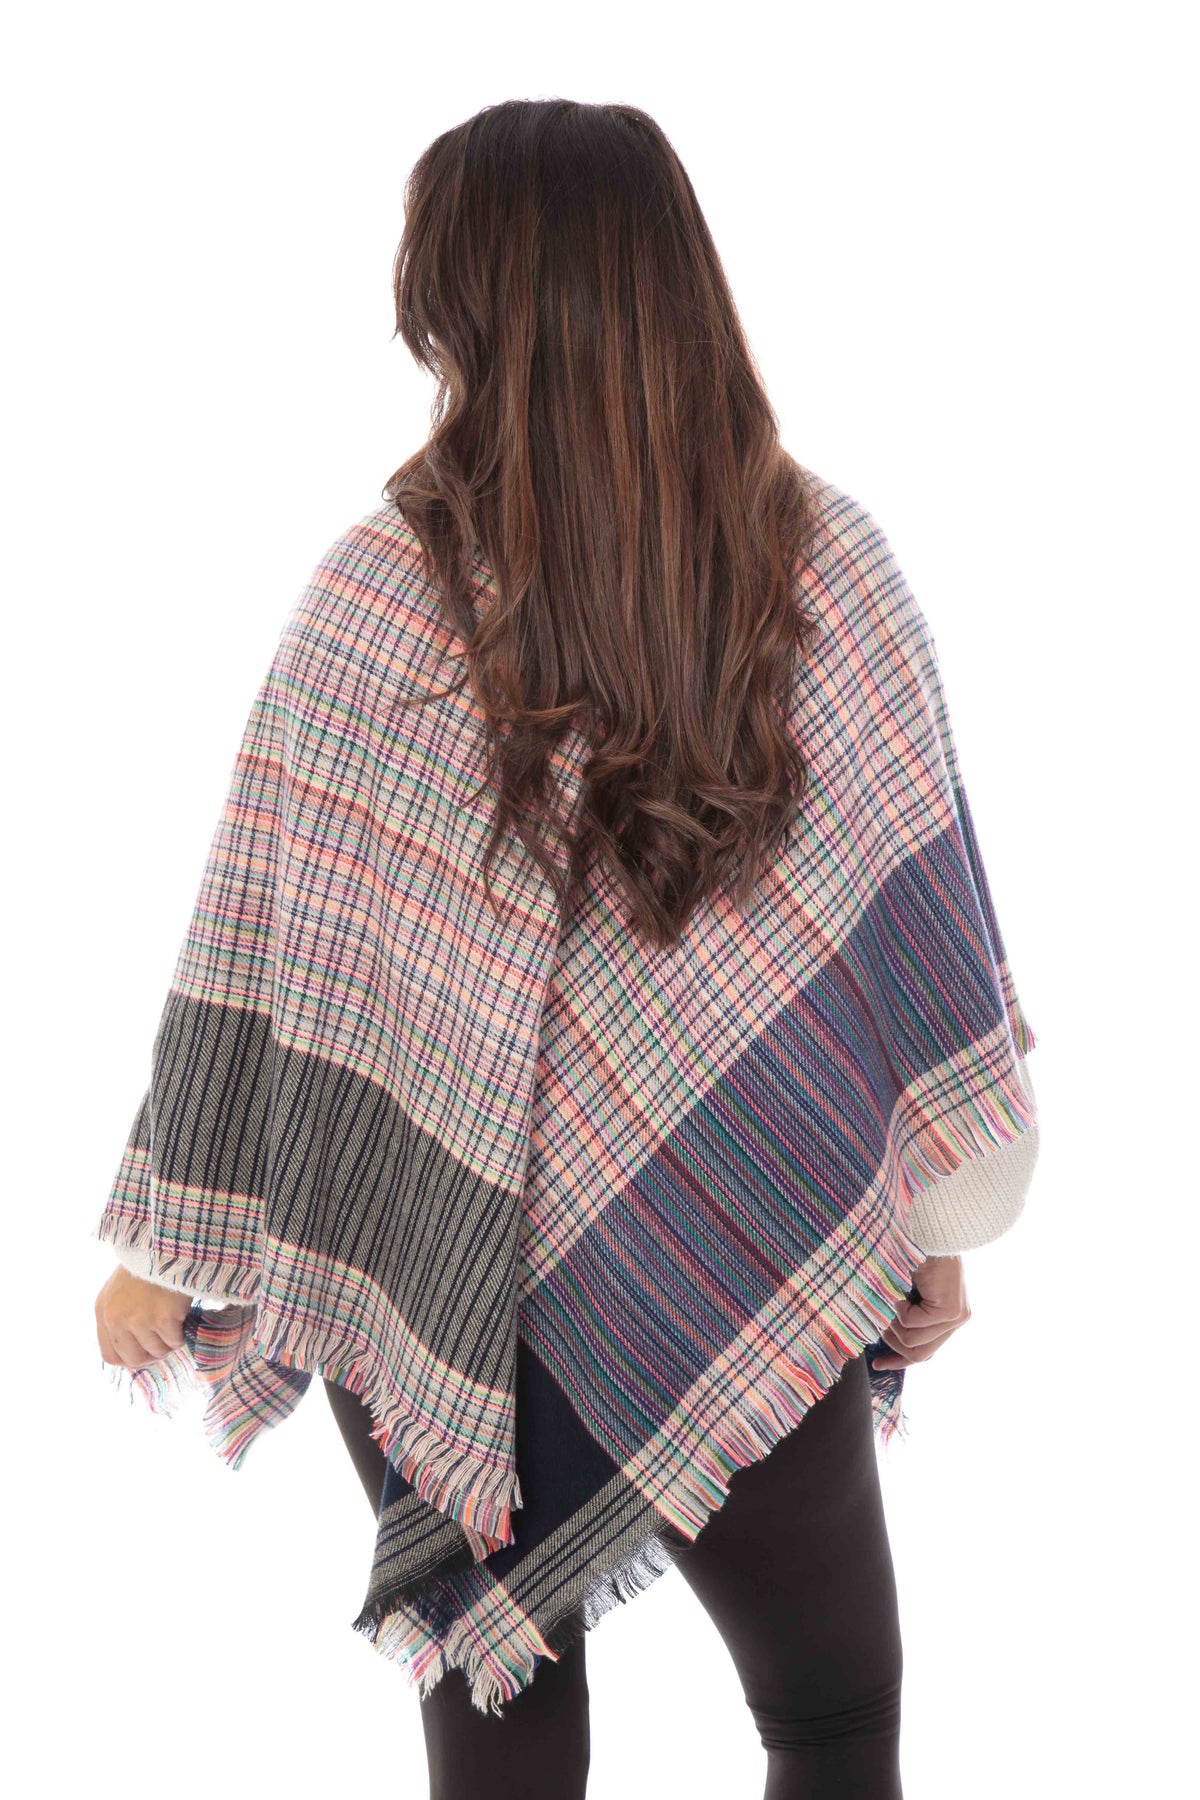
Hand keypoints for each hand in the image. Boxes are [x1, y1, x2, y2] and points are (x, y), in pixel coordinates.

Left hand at [95, 1266, 192, 1372]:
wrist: (169, 1245)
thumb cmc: (149, 1265)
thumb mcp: (121, 1291)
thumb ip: (120, 1319)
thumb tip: (134, 1350)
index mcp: (103, 1312)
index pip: (111, 1356)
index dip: (131, 1359)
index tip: (146, 1353)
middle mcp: (116, 1319)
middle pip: (134, 1359)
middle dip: (153, 1356)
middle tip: (166, 1344)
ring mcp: (138, 1320)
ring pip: (158, 1351)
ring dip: (170, 1342)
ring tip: (176, 1323)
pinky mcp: (162, 1318)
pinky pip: (175, 1341)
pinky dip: (182, 1334)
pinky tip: (183, 1317)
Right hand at [872, 1254, 969, 1369]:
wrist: (926, 1231)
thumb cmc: (911, 1255)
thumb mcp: (904, 1293)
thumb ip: (901, 1317)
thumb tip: (883, 1342)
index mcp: (947, 1317)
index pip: (926, 1352)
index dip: (899, 1361)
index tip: (877, 1364)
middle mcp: (957, 1320)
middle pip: (920, 1355)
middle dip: (893, 1345)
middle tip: (879, 1324)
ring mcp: (956, 1317)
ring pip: (913, 1342)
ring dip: (893, 1324)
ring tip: (890, 1300)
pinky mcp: (950, 1310)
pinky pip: (913, 1324)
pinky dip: (898, 1309)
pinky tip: (900, 1291)